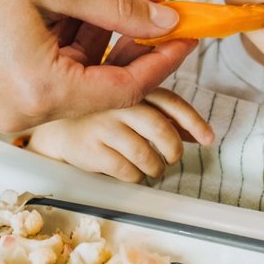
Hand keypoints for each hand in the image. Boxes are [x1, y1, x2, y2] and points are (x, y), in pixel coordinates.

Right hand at [0, 0, 196, 132]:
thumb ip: (118, 8)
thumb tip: (165, 22)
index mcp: (42, 92)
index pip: (125, 88)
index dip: (162, 60)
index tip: (188, 34)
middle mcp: (27, 112)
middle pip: (103, 85)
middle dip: (130, 40)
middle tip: (156, 2)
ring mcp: (13, 107)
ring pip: (79, 75)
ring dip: (98, 32)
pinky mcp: (3, 94)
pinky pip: (54, 72)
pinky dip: (71, 38)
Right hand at [28, 89, 213, 181]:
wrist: (55, 129)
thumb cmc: (101, 116)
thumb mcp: (131, 105)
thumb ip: (162, 114)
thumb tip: (197, 135)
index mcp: (131, 87)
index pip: (170, 101)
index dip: (193, 122)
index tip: (207, 139)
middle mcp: (118, 102)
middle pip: (161, 130)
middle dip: (173, 151)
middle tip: (172, 159)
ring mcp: (103, 125)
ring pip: (146, 155)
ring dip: (156, 168)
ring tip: (152, 168)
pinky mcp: (91, 149)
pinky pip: (127, 171)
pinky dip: (136, 177)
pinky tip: (131, 172)